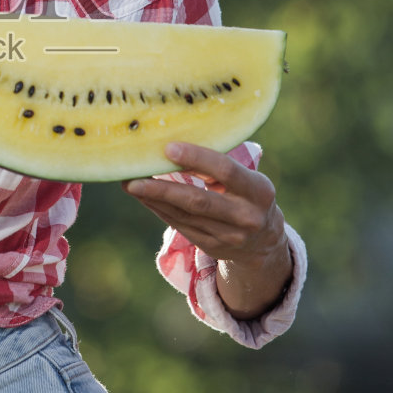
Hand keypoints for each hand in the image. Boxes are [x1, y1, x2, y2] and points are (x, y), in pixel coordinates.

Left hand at [122, 142, 291, 317]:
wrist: (263, 241)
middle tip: (133, 177)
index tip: (168, 148)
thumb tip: (171, 145)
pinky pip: (178, 225)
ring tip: (129, 183)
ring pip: (183, 215)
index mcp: (258, 190)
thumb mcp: (245, 178)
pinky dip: (158, 209)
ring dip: (152, 199)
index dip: (196, 158)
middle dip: (162, 189)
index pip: (225, 170)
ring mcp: (228, 236)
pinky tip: (143, 196)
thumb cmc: (247, 194)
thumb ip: (217, 166)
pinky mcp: (211, 247)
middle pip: (198, 201)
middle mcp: (246, 216)